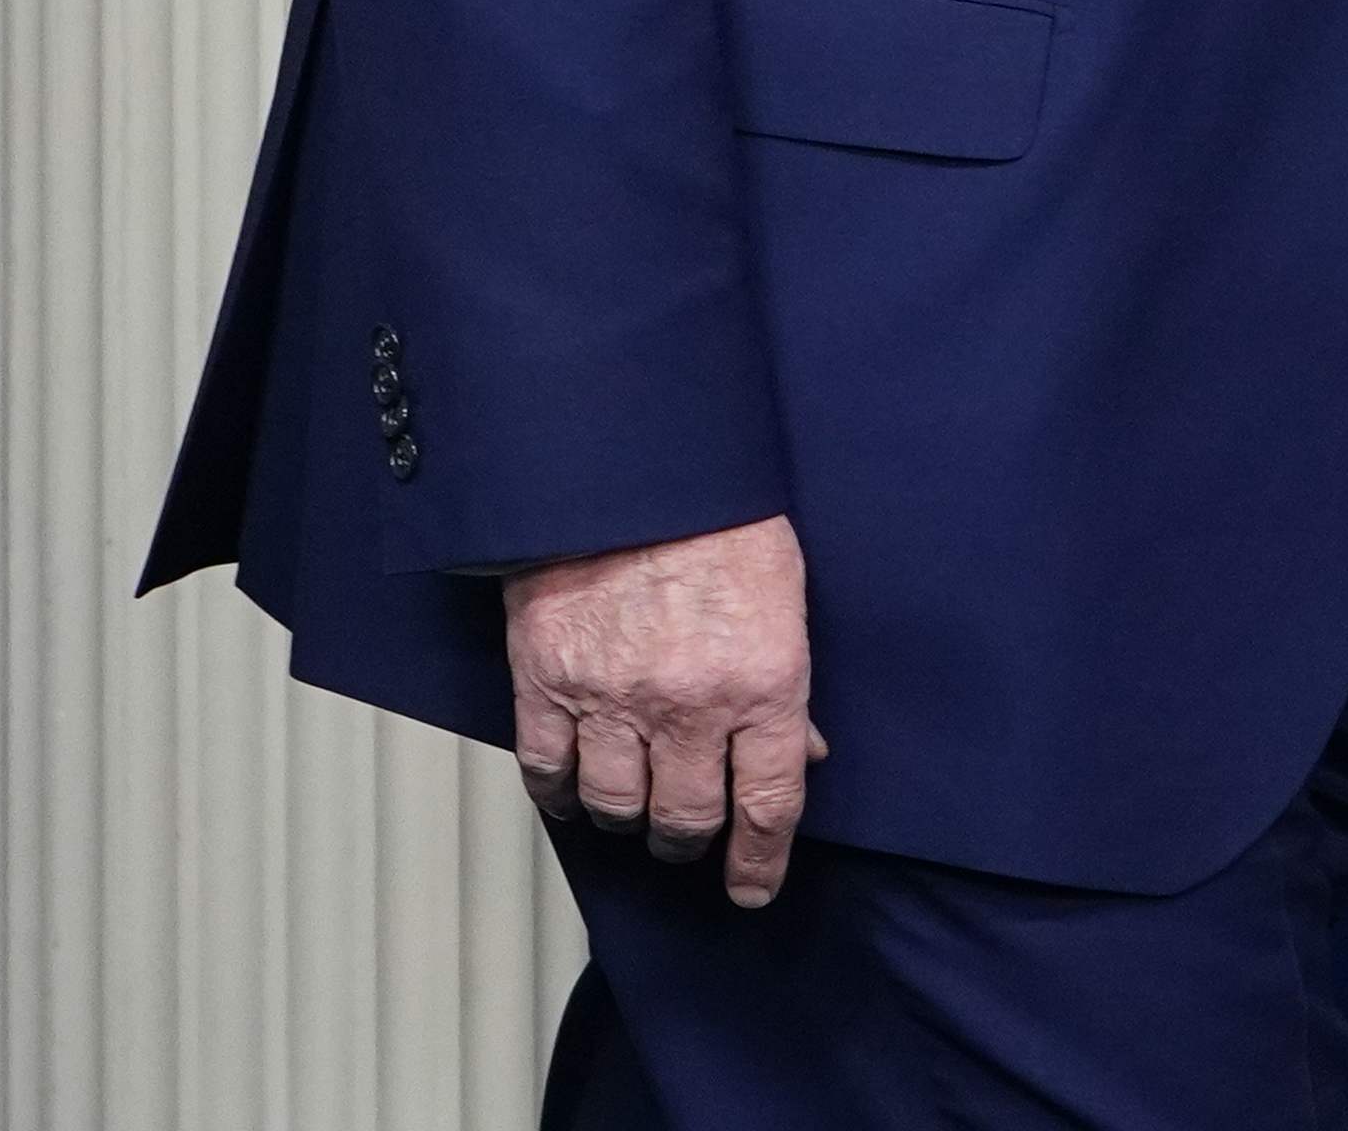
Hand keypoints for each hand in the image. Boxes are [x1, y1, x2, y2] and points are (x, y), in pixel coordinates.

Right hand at [501, 517, 822, 906]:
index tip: (750, 887)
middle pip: (688, 820)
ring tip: (635, 809)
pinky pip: (548, 772)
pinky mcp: (546, 682)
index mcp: (763, 682)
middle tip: (688, 835)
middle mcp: (689, 705)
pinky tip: (574, 792)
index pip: (767, 806)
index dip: (759, 861)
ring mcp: (612, 699)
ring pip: (619, 808)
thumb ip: (788, 685)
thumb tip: (800, 753)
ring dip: (629, 820)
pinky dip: (561, 795)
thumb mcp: (783, 594)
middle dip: (690, 840)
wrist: (626, 459)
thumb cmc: (715, 513)